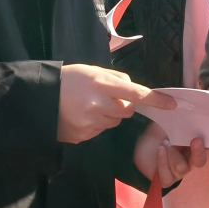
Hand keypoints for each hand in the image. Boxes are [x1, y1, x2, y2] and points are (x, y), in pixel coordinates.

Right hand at [57, 64, 175, 143]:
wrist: (36, 98)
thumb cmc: (68, 79)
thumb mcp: (92, 71)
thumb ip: (116, 79)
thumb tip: (134, 89)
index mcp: (102, 84)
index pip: (137, 93)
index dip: (156, 100)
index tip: (172, 104)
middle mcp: (98, 105)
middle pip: (128, 110)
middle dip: (122, 105)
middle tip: (104, 97)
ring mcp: (90, 124)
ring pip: (114, 122)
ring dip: (108, 115)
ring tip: (88, 106)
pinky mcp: (83, 136)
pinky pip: (100, 131)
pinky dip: (95, 124)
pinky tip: (80, 116)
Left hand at [134, 122, 207, 186]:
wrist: (140, 143)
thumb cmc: (159, 130)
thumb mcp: (171, 122)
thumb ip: (182, 120)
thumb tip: (192, 111)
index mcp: (196, 146)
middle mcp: (190, 160)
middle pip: (200, 161)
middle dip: (199, 152)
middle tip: (196, 140)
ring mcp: (179, 171)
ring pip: (181, 168)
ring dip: (172, 154)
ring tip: (165, 143)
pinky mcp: (167, 179)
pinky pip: (167, 178)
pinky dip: (163, 163)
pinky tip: (160, 151)